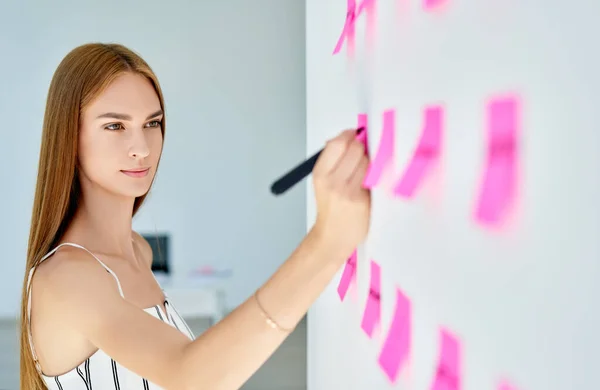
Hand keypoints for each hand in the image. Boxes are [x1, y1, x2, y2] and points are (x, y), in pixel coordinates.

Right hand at [311, 128, 370, 260]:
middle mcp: (332, 181)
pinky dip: (373, 174)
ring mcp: (347, 191)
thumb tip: (347, 136)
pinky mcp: (362, 199)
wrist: (333, 236)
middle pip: (354, 149)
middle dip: (361, 147)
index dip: (349, 135)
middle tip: (361, 153)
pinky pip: (373, 177)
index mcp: (320, 173)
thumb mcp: (323, 181)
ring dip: (369, 162)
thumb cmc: (331, 208)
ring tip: (363, 171)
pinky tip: (369, 181)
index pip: (337, 143)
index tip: (355, 136)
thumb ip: (333, 159)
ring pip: (366, 161)